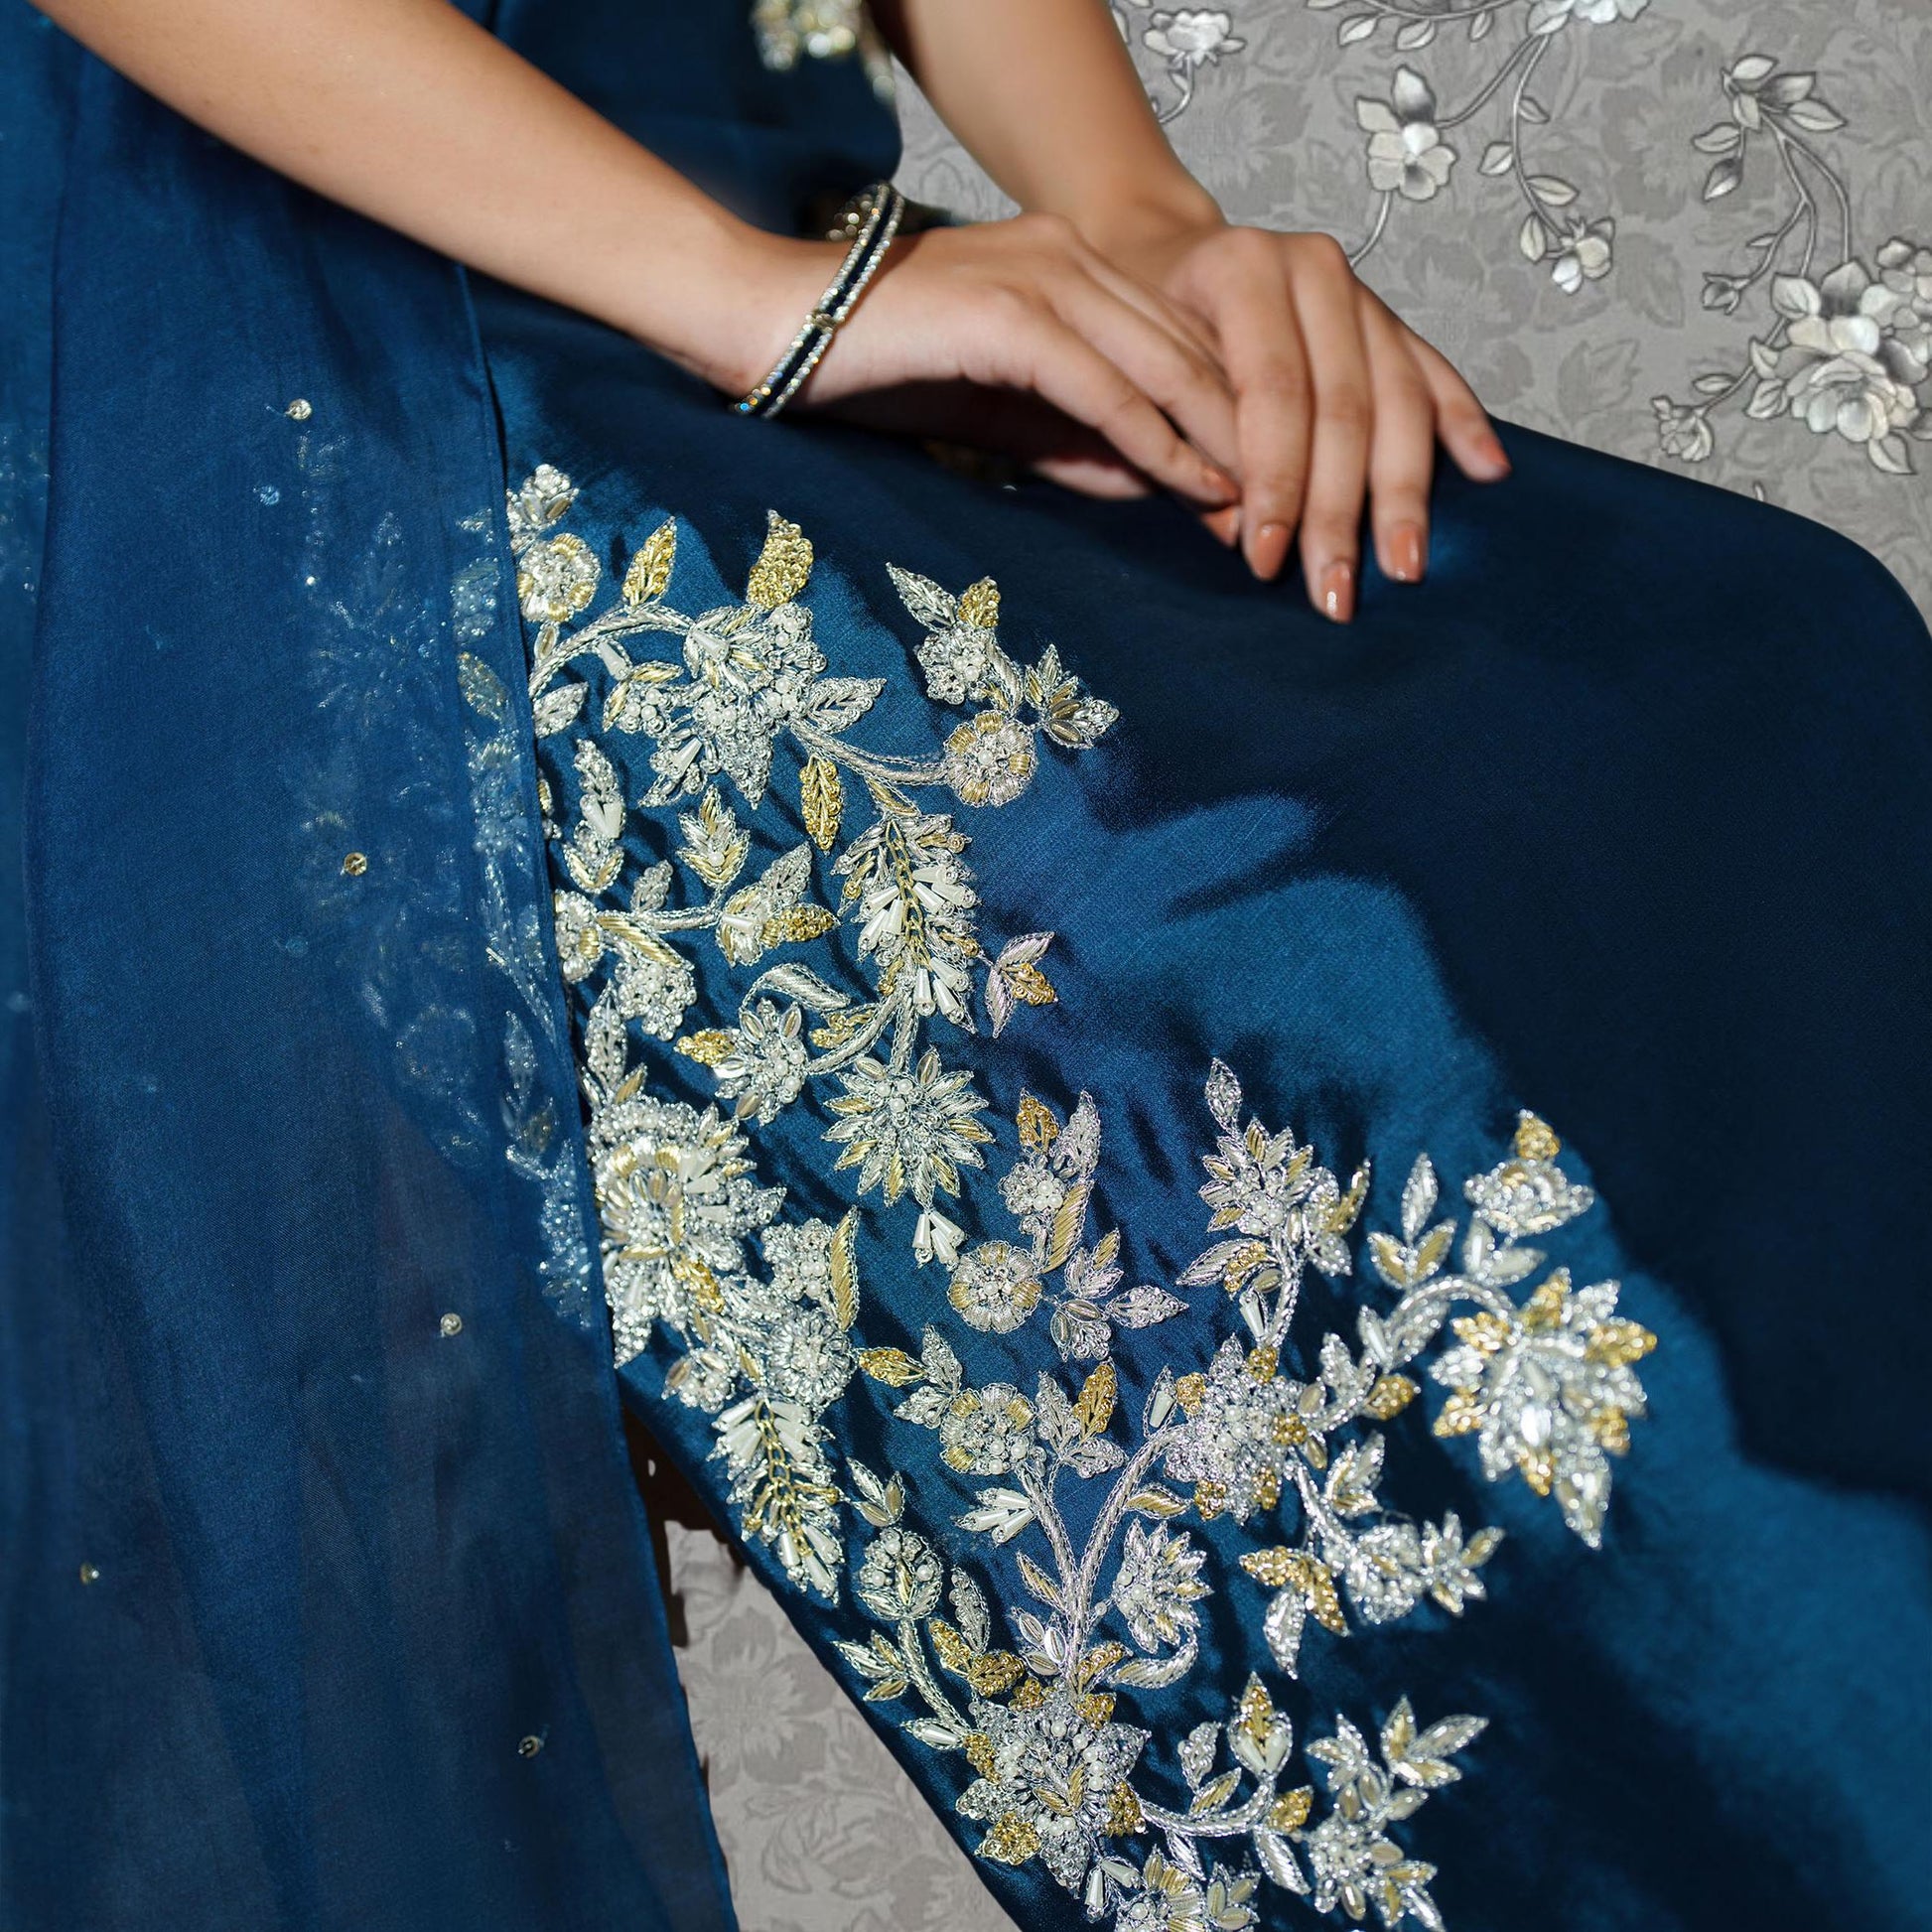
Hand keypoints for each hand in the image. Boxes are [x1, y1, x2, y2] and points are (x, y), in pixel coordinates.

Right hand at [719, 215, 1245, 513]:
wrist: (769, 328)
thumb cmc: (875, 373)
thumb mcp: (1000, 417)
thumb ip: (1077, 441)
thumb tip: (1155, 486)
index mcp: (1069, 263)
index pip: (1181, 339)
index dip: (1236, 415)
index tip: (1276, 487)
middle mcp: (1068, 254)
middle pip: (1192, 347)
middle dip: (1249, 434)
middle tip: (1294, 510)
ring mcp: (1042, 274)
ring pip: (1165, 364)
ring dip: (1222, 443)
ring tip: (1264, 510)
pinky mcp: (1010, 311)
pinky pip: (1108, 386)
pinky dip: (1160, 441)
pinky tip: (1197, 487)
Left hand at [1085, 215, 1512, 618]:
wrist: (1161, 254)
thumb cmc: (1142, 328)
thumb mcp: (1141, 375)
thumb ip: (1187, 446)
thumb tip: (1240, 534)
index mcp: (1242, 271)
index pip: (1274, 393)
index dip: (1276, 483)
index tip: (1266, 559)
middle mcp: (1310, 270)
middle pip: (1344, 406)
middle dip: (1340, 511)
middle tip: (1338, 591)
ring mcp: (1357, 292)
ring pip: (1396, 399)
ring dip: (1403, 493)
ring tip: (1404, 566)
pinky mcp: (1387, 317)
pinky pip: (1434, 373)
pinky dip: (1462, 422)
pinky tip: (1487, 471)